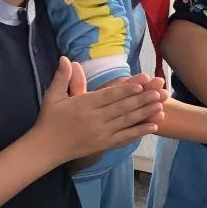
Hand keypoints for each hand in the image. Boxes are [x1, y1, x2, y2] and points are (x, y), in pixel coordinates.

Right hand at [33, 57, 164, 163]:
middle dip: (142, 99)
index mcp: (83, 105)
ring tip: (161, 105)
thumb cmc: (49, 120)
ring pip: (126, 122)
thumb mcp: (52, 96)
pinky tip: (153, 126)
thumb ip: (62, 78)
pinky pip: (125, 137)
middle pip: (122, 108)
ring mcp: (101, 134)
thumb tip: (66, 58)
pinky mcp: (104, 145)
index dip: (125, 89)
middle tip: (159, 92)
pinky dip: (140, 132)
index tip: (141, 83)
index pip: (108, 96)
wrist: (45, 148)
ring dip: (145, 113)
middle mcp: (94, 119)